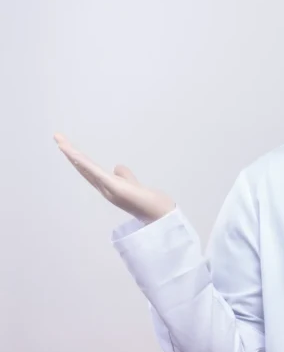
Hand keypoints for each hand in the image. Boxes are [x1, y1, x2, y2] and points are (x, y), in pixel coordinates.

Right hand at [54, 133, 175, 223]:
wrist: (158, 214)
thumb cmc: (147, 202)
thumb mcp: (132, 184)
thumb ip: (124, 175)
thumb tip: (116, 166)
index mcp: (107, 187)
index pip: (88, 170)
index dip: (77, 159)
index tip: (66, 146)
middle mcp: (104, 188)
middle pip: (83, 168)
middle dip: (69, 153)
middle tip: (57, 137)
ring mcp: (108, 188)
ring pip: (86, 169)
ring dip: (72, 155)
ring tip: (60, 141)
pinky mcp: (114, 187)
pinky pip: (97, 173)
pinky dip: (85, 164)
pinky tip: (75, 154)